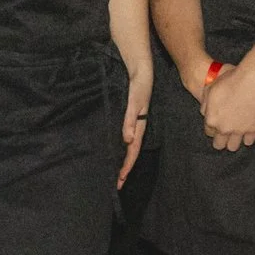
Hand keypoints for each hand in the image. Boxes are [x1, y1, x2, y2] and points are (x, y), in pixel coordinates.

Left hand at [117, 62, 154, 187]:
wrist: (140, 70)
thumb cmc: (138, 86)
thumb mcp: (135, 102)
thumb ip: (130, 119)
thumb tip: (127, 140)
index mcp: (139, 126)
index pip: (132, 152)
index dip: (126, 167)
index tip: (120, 180)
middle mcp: (136, 127)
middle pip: (130, 153)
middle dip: (124, 169)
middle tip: (116, 184)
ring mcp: (132, 123)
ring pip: (127, 146)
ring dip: (121, 159)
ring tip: (115, 172)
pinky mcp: (128, 117)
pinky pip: (124, 136)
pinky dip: (119, 147)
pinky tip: (114, 149)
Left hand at [201, 63, 254, 151]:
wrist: (251, 79)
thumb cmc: (229, 81)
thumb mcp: (210, 90)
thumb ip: (205, 105)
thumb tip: (204, 113)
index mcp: (212, 120)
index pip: (209, 133)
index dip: (212, 129)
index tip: (216, 126)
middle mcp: (224, 128)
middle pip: (220, 144)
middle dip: (221, 141)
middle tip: (225, 135)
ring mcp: (239, 130)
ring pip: (234, 146)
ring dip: (234, 141)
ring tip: (237, 134)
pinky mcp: (254, 129)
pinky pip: (249, 140)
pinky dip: (248, 137)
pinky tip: (248, 131)